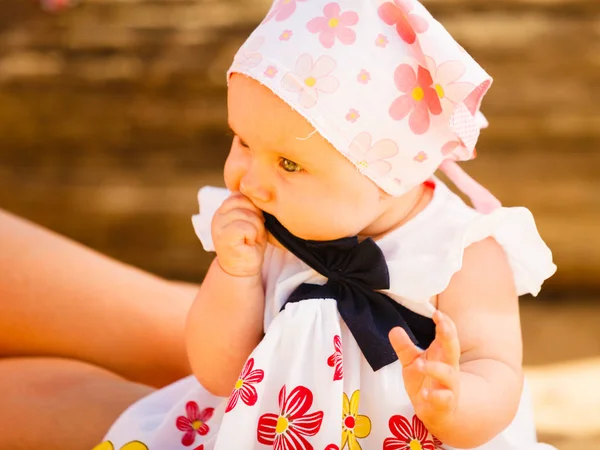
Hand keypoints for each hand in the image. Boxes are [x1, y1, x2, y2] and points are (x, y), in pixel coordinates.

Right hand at [211, 192, 266, 276]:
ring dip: (257, 228)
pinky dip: (253, 235)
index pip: (243, 193)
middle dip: (257, 216)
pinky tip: (249, 243)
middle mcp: (218, 214)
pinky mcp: (223, 237)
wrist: (244, 268)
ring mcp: (218, 226)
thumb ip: (252, 204)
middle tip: (254, 232)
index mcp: (225, 207)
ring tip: (251, 238)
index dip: (255, 207)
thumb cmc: (250, 243)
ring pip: (248, 215)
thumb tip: (260, 190)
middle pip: (246, 201)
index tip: (255, 222)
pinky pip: (245, 227)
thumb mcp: (253, 218)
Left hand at [389, 310, 460, 428]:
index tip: (437, 313)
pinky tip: (425, 394)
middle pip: (452, 348)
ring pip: (448, 374)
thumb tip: (394, 329)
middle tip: (441, 323)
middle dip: (449, 335)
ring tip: (419, 364)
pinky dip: (435, 396)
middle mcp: (449, 367)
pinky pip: (444, 398)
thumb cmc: (426, 382)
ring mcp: (449, 385)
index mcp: (441, 354)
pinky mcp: (446, 403)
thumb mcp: (412, 362)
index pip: (447, 334)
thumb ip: (404, 347)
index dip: (444, 323)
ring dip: (435, 368)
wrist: (438, 413)